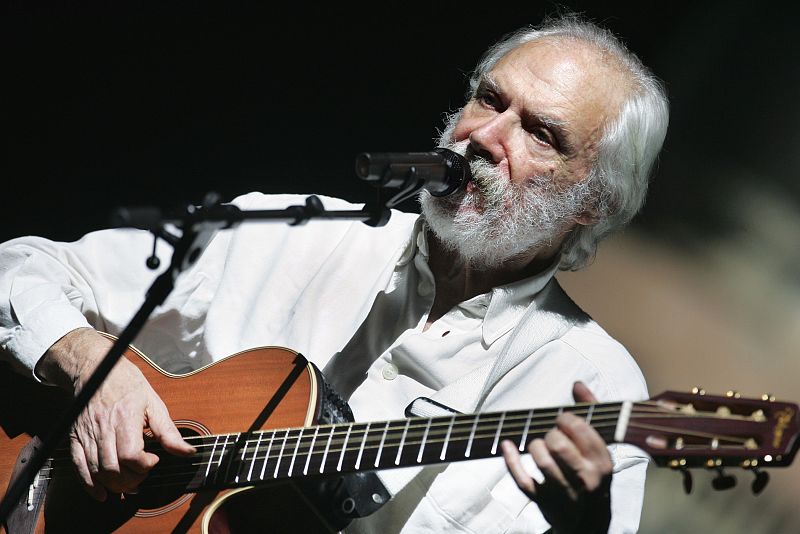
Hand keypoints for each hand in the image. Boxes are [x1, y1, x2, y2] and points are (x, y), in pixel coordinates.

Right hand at [36, 328, 194, 500]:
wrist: (95, 368)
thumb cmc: (127, 384)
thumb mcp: (154, 403)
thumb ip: (169, 432)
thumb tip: (187, 452)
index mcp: (125, 417)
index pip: (131, 455)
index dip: (144, 465)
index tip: (154, 459)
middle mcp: (104, 428)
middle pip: (113, 469)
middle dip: (131, 480)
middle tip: (143, 475)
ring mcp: (87, 434)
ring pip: (98, 471)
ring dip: (115, 485)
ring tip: (130, 483)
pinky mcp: (76, 438)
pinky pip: (78, 468)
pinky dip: (89, 485)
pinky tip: (102, 494)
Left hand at [501, 381, 611, 533]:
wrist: (590, 521)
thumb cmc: (591, 472)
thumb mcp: (598, 445)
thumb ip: (590, 411)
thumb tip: (577, 384)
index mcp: (602, 462)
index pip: (582, 430)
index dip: (566, 418)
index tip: (560, 419)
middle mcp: (586, 479)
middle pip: (560, 445)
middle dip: (550, 433)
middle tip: (550, 435)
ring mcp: (565, 493)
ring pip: (543, 462)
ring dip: (534, 445)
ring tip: (537, 443)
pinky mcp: (544, 503)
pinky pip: (523, 480)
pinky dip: (511, 460)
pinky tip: (507, 445)